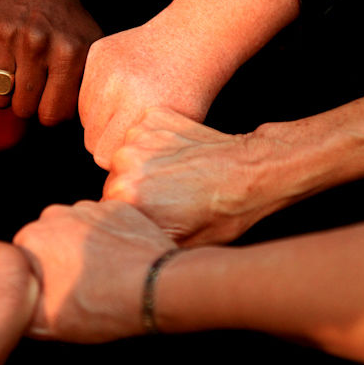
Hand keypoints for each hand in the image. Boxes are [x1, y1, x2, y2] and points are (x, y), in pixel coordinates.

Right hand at [0, 0, 101, 123]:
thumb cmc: (67, 25)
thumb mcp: (90, 50)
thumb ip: (87, 87)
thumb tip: (84, 125)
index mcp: (71, 52)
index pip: (53, 115)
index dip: (51, 111)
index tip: (51, 98)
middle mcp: (40, 42)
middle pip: (24, 109)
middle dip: (28, 103)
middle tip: (32, 84)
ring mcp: (11, 32)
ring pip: (0, 97)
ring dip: (7, 93)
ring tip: (16, 72)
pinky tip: (1, 59)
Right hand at [13, 200, 176, 342]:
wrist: (154, 288)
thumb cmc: (99, 307)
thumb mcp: (44, 324)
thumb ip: (19, 306)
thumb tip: (15, 299)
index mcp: (30, 240)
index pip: (23, 258)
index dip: (38, 279)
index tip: (55, 294)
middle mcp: (54, 215)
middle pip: (48, 238)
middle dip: (58, 258)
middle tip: (79, 286)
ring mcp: (88, 208)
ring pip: (76, 229)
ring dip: (83, 247)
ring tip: (103, 275)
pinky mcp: (117, 208)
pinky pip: (104, 223)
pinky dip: (109, 239)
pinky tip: (120, 262)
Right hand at [79, 22, 215, 169]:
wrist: (193, 42)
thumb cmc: (191, 93)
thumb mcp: (177, 132)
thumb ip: (143, 156)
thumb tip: (112, 183)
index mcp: (142, 109)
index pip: (103, 155)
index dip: (118, 157)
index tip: (134, 150)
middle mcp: (118, 86)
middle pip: (91, 139)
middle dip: (107, 141)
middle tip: (130, 132)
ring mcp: (105, 67)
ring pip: (84, 116)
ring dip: (101, 119)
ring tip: (127, 111)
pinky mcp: (98, 53)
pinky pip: (83, 90)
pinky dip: (98, 97)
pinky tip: (122, 90)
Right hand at [104, 107, 282, 245]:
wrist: (252, 172)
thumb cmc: (221, 213)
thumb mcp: (178, 245)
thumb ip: (141, 241)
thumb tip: (127, 247)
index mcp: (123, 196)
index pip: (111, 207)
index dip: (133, 213)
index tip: (155, 213)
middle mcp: (123, 162)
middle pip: (116, 179)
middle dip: (136, 188)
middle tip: (169, 195)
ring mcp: (138, 135)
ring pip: (130, 155)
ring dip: (145, 164)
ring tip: (176, 175)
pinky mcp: (154, 117)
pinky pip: (144, 133)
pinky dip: (158, 142)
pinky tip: (181, 155)